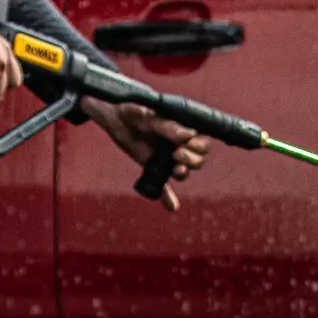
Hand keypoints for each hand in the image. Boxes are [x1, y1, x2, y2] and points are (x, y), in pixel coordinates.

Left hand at [80, 96, 211, 210]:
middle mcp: (179, 144)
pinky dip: (168, 198)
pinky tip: (172, 207)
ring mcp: (167, 157)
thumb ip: (168, 126)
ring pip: (184, 172)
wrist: (115, 117)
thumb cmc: (134, 110)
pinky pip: (164, 186)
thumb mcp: (150, 116)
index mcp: (183, 129)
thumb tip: (189, 134)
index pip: (203, 142)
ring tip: (175, 170)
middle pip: (198, 159)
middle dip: (192, 160)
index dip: (198, 146)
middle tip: (176, 154)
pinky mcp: (154, 168)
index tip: (185, 144)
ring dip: (184, 173)